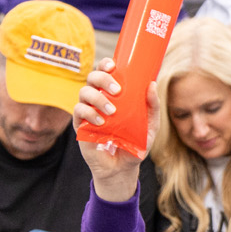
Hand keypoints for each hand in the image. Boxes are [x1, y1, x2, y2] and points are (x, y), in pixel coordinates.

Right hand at [73, 60, 155, 202]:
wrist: (123, 167)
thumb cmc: (135, 142)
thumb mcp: (150, 125)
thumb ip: (152, 107)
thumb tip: (152, 84)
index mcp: (113, 95)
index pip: (105, 73)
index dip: (105, 65)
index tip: (112, 65)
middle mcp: (98, 99)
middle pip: (92, 78)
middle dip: (102, 79)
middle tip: (117, 90)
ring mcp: (88, 111)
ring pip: (83, 93)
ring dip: (97, 98)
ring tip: (112, 111)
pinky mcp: (80, 125)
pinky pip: (78, 111)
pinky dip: (89, 113)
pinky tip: (101, 122)